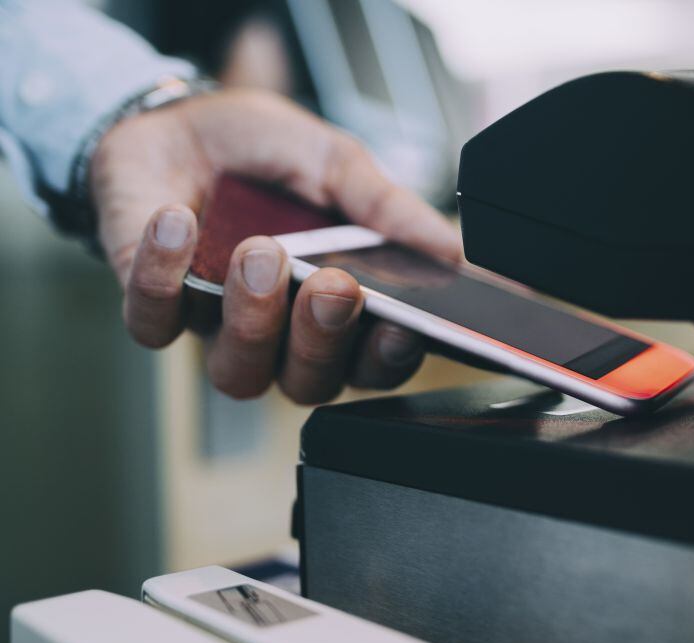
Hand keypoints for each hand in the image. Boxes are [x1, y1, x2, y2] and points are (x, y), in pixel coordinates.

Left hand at [90, 88, 461, 402]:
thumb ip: (389, 209)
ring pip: (239, 372)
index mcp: (339, 309)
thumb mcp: (337, 163)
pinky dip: (164, 274)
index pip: (374, 362)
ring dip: (254, 318)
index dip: (389, 358)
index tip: (402, 327)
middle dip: (324, 340)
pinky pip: (156, 321)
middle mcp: (284, 334)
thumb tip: (451, 250)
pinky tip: (178, 222)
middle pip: (312, 382)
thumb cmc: (264, 153)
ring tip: (259, 251)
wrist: (177, 122)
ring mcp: (218, 326)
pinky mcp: (154, 306)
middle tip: (333, 285)